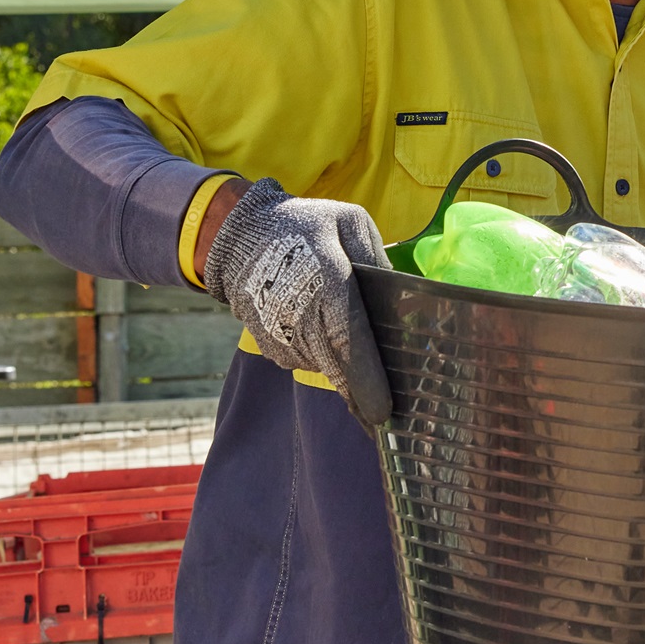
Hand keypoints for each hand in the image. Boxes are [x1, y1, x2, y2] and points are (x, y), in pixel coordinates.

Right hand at [200, 178, 392, 427]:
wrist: (243, 235)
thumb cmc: (306, 226)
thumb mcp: (349, 223)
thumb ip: (375, 258)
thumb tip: (401, 294)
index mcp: (327, 282)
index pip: (348, 340)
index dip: (366, 379)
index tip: (383, 412)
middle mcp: (300, 315)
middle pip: (338, 367)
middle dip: (364, 396)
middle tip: (388, 420)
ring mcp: (281, 334)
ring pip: (324, 368)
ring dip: (346, 376)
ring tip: (369, 382)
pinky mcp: (271, 345)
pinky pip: (306, 363)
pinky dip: (324, 361)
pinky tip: (336, 352)